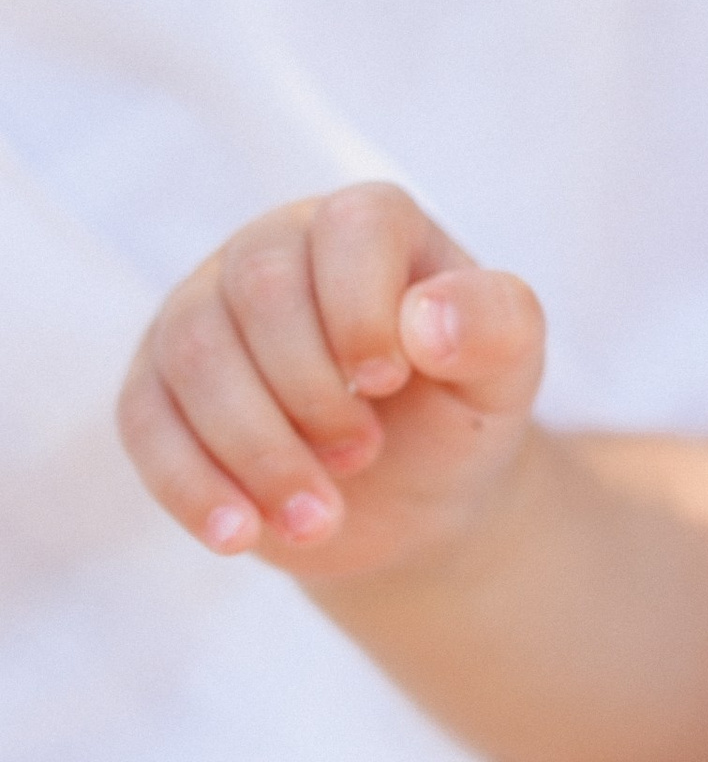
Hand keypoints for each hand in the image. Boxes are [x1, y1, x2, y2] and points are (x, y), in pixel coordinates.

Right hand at [117, 185, 543, 586]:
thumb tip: (426, 323)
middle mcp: (274, 249)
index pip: (352, 226)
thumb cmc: (461, 410)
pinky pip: (145, 420)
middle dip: (310, 390)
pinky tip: (240, 535)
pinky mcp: (158, 386)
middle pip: (259, 288)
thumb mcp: (507, 373)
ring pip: (194, 354)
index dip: (363, 304)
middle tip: (363, 455)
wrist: (414, 496)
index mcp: (368, 226)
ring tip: (320, 516)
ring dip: (257, 448)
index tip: (391, 381)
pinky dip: (191, 482)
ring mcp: (204, 312)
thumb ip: (498, 327)